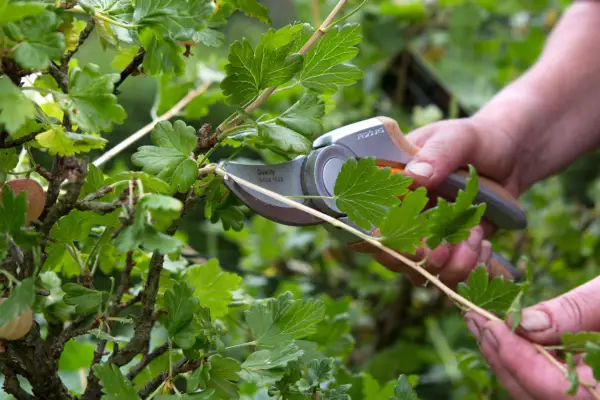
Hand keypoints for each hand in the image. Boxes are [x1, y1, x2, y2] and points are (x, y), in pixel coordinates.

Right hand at [372, 117, 521, 286]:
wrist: (509, 155)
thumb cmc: (475, 141)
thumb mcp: (457, 138)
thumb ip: (437, 154)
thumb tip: (413, 177)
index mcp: (390, 188)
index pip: (366, 222)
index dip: (382, 241)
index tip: (413, 244)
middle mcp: (401, 216)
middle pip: (390, 257)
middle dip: (419, 261)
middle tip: (446, 249)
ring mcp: (424, 236)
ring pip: (420, 273)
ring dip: (450, 265)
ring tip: (475, 237)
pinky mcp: (449, 251)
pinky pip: (450, 276)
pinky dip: (469, 267)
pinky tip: (483, 244)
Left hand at [464, 276, 599, 398]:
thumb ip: (570, 312)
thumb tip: (521, 322)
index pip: (553, 389)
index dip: (517, 359)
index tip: (490, 326)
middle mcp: (593, 398)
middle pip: (534, 394)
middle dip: (500, 357)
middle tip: (473, 318)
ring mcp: (583, 393)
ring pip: (532, 392)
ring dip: (504, 358)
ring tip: (479, 321)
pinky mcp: (576, 386)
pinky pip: (540, 384)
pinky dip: (519, 359)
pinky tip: (501, 332)